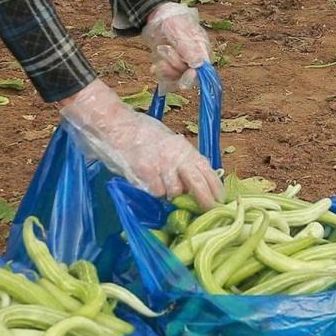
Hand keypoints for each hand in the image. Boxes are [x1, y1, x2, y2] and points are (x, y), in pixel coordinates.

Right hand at [58, 79, 220, 206]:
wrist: (114, 126)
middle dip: (205, 200)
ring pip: (175, 193)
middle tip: (209, 209)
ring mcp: (159, 167)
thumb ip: (180, 156)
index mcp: (182, 147)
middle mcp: (174, 157)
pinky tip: (148, 182)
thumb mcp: (167, 140)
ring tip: (164, 185)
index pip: (205, 168)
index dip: (215, 185)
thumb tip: (192, 175)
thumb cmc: (139, 131)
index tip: (221, 198)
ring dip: (173, 194)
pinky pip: (156, 193)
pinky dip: (154, 192)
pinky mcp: (144, 175)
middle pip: (197, 184)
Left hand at [141, 1, 212, 91]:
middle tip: (163, 49)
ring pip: (177, 78)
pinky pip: (167, 78)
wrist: (157, 16)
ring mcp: (182, 65)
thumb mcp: (178, 30)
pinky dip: (160, 73)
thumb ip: (188, 47)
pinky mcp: (171, 68)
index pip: (203, 69)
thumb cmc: (171, 19)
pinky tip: (155, 66)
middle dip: (175, 65)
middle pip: (189, 75)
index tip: (188, 73)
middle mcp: (194, 59)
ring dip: (166, 68)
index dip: (196, 74)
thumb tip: (199, 64)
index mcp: (202, 48)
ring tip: (159, 49)